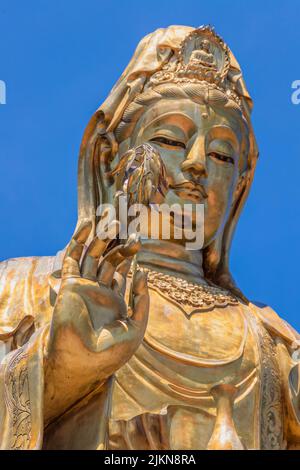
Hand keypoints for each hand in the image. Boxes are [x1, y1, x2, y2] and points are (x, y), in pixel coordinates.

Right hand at [45, 220, 148, 420]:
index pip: (122, 269)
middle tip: (130, 225)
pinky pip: (73, 257)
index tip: (139, 238)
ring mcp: (83, 286)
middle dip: (119, 241)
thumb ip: (141, 299)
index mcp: (114, 299)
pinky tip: (89, 224)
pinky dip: (79, 240)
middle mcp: (98, 290)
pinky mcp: (70, 284)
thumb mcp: (137, 326)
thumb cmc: (111, 351)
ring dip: (102, 236)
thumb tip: (142, 271)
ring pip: (93, 254)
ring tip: (114, 219)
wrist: (83, 361)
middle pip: (109, 257)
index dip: (130, 253)